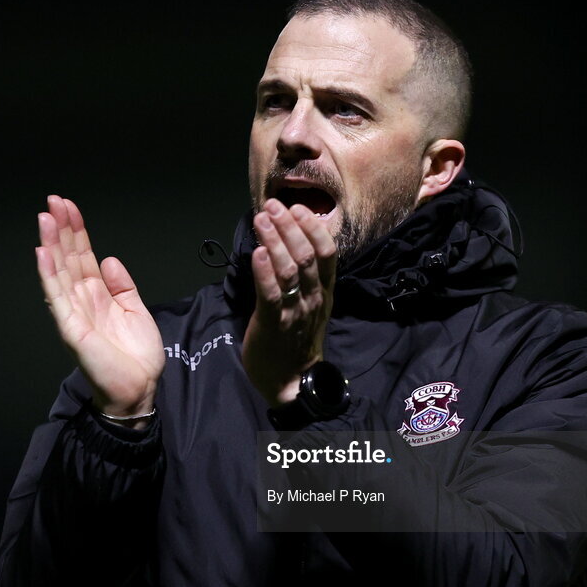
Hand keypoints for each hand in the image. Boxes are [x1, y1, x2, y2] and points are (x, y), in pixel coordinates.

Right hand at [36, 195, 164, 419]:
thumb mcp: (136, 310)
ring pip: (59, 272)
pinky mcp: (72, 328)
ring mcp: (74, 313)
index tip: (69, 207)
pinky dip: (49, 275)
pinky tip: (43, 253)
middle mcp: (82, 300)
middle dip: (61, 229)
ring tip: (44, 217)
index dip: (76, 231)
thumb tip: (109, 259)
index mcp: (97, 295)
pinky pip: (57, 297)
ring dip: (51, 244)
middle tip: (53, 201)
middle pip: (68, 258)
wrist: (139, 388)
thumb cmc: (137, 356)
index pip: (83, 256)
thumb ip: (122, 285)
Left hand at [242, 199, 337, 406]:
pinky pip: (272, 294)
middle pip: (306, 255)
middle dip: (288, 226)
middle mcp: (313, 298)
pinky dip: (264, 271)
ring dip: (274, 240)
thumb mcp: (310, 305)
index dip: (312, 227)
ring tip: (260, 219)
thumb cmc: (296, 339)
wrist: (291, 381)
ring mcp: (295, 311)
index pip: (327, 253)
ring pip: (289, 269)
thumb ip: (305, 277)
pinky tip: (258, 252)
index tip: (297, 208)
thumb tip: (291, 242)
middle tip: (272, 206)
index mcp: (324, 291)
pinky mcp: (274, 323)